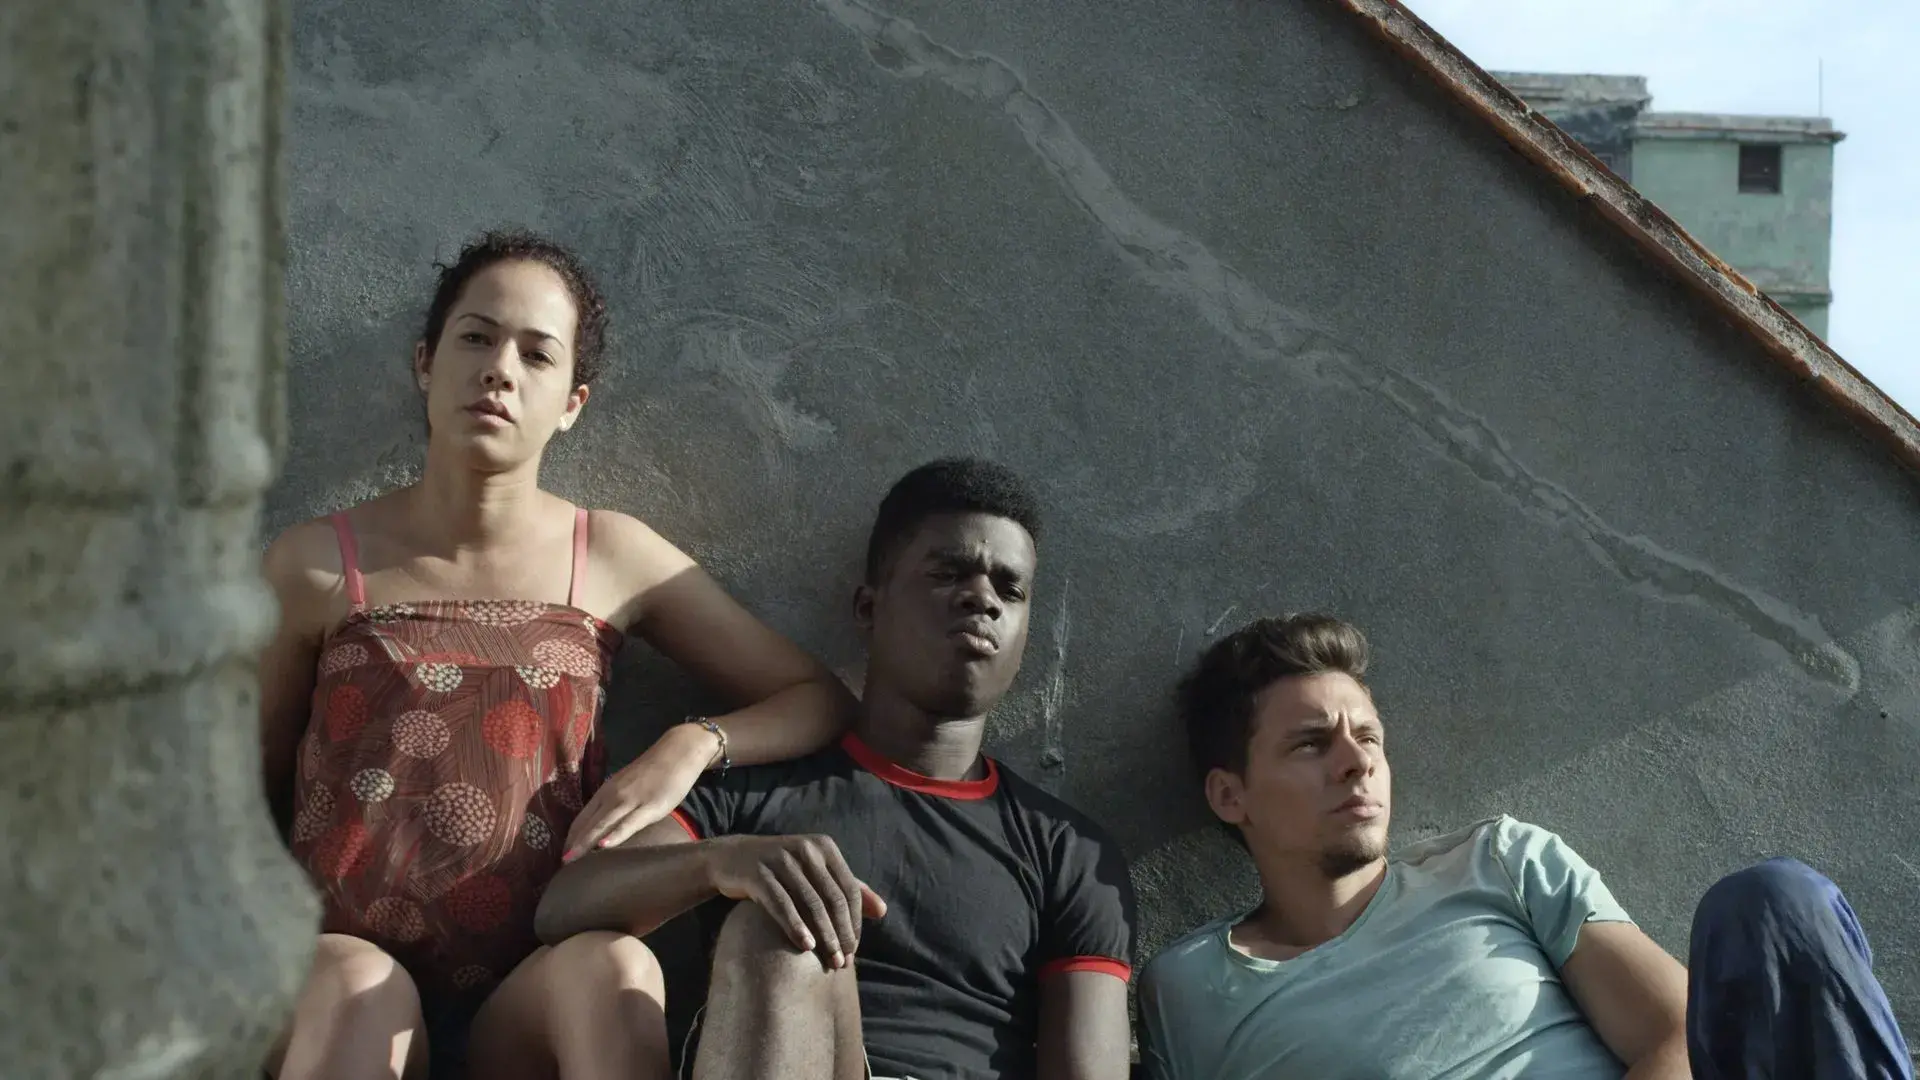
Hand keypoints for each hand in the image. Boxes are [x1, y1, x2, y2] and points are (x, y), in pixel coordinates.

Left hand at [563, 723, 714, 859]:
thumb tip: (604, 825)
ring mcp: (631, 800)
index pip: (581, 819)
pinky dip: (614, 836)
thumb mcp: (626, 786)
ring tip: (570, 862)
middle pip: (587, 824)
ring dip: (584, 844)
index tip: (563, 856)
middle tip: (561, 866)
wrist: (678, 751)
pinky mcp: (650, 806)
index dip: (570, 838)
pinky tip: (603, 847)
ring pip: (602, 825)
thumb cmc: (654, 771)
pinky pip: (629, 823)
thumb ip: (614, 803)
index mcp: (605, 791)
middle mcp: (612, 796)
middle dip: (572, 845)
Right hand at [704, 833, 887, 968]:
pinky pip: (781, 903)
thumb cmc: (782, 869)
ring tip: (829, 961)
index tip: (854, 950)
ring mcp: (781, 860)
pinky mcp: (758, 873)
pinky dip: (796, 926)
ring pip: (811, 903)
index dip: (855, 922)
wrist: (733, 858)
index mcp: (824, 848)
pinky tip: (805, 947)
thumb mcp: (816, 871)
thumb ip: (848, 888)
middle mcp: (806, 850)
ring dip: (824, 936)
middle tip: (843, 962)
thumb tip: (883, 911)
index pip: (850, 890)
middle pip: (833, 898)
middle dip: (841, 933)